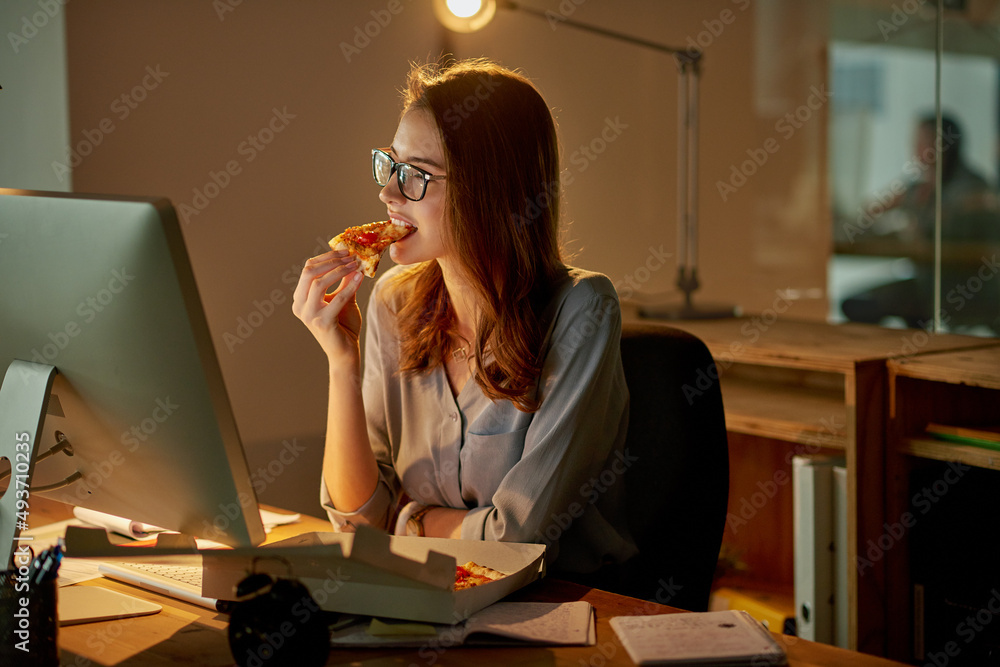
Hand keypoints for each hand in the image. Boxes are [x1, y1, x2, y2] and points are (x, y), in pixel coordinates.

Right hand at [292, 250, 363, 364]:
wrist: (345, 352)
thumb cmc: (343, 326)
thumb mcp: (343, 298)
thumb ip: (344, 280)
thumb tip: (352, 259)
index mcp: (300, 298)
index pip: (308, 269)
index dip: (326, 257)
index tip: (345, 251)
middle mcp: (300, 306)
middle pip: (309, 272)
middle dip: (331, 261)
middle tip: (350, 256)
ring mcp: (309, 315)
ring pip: (319, 283)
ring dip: (339, 271)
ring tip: (356, 265)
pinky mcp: (322, 323)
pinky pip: (336, 299)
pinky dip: (349, 287)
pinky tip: (360, 278)